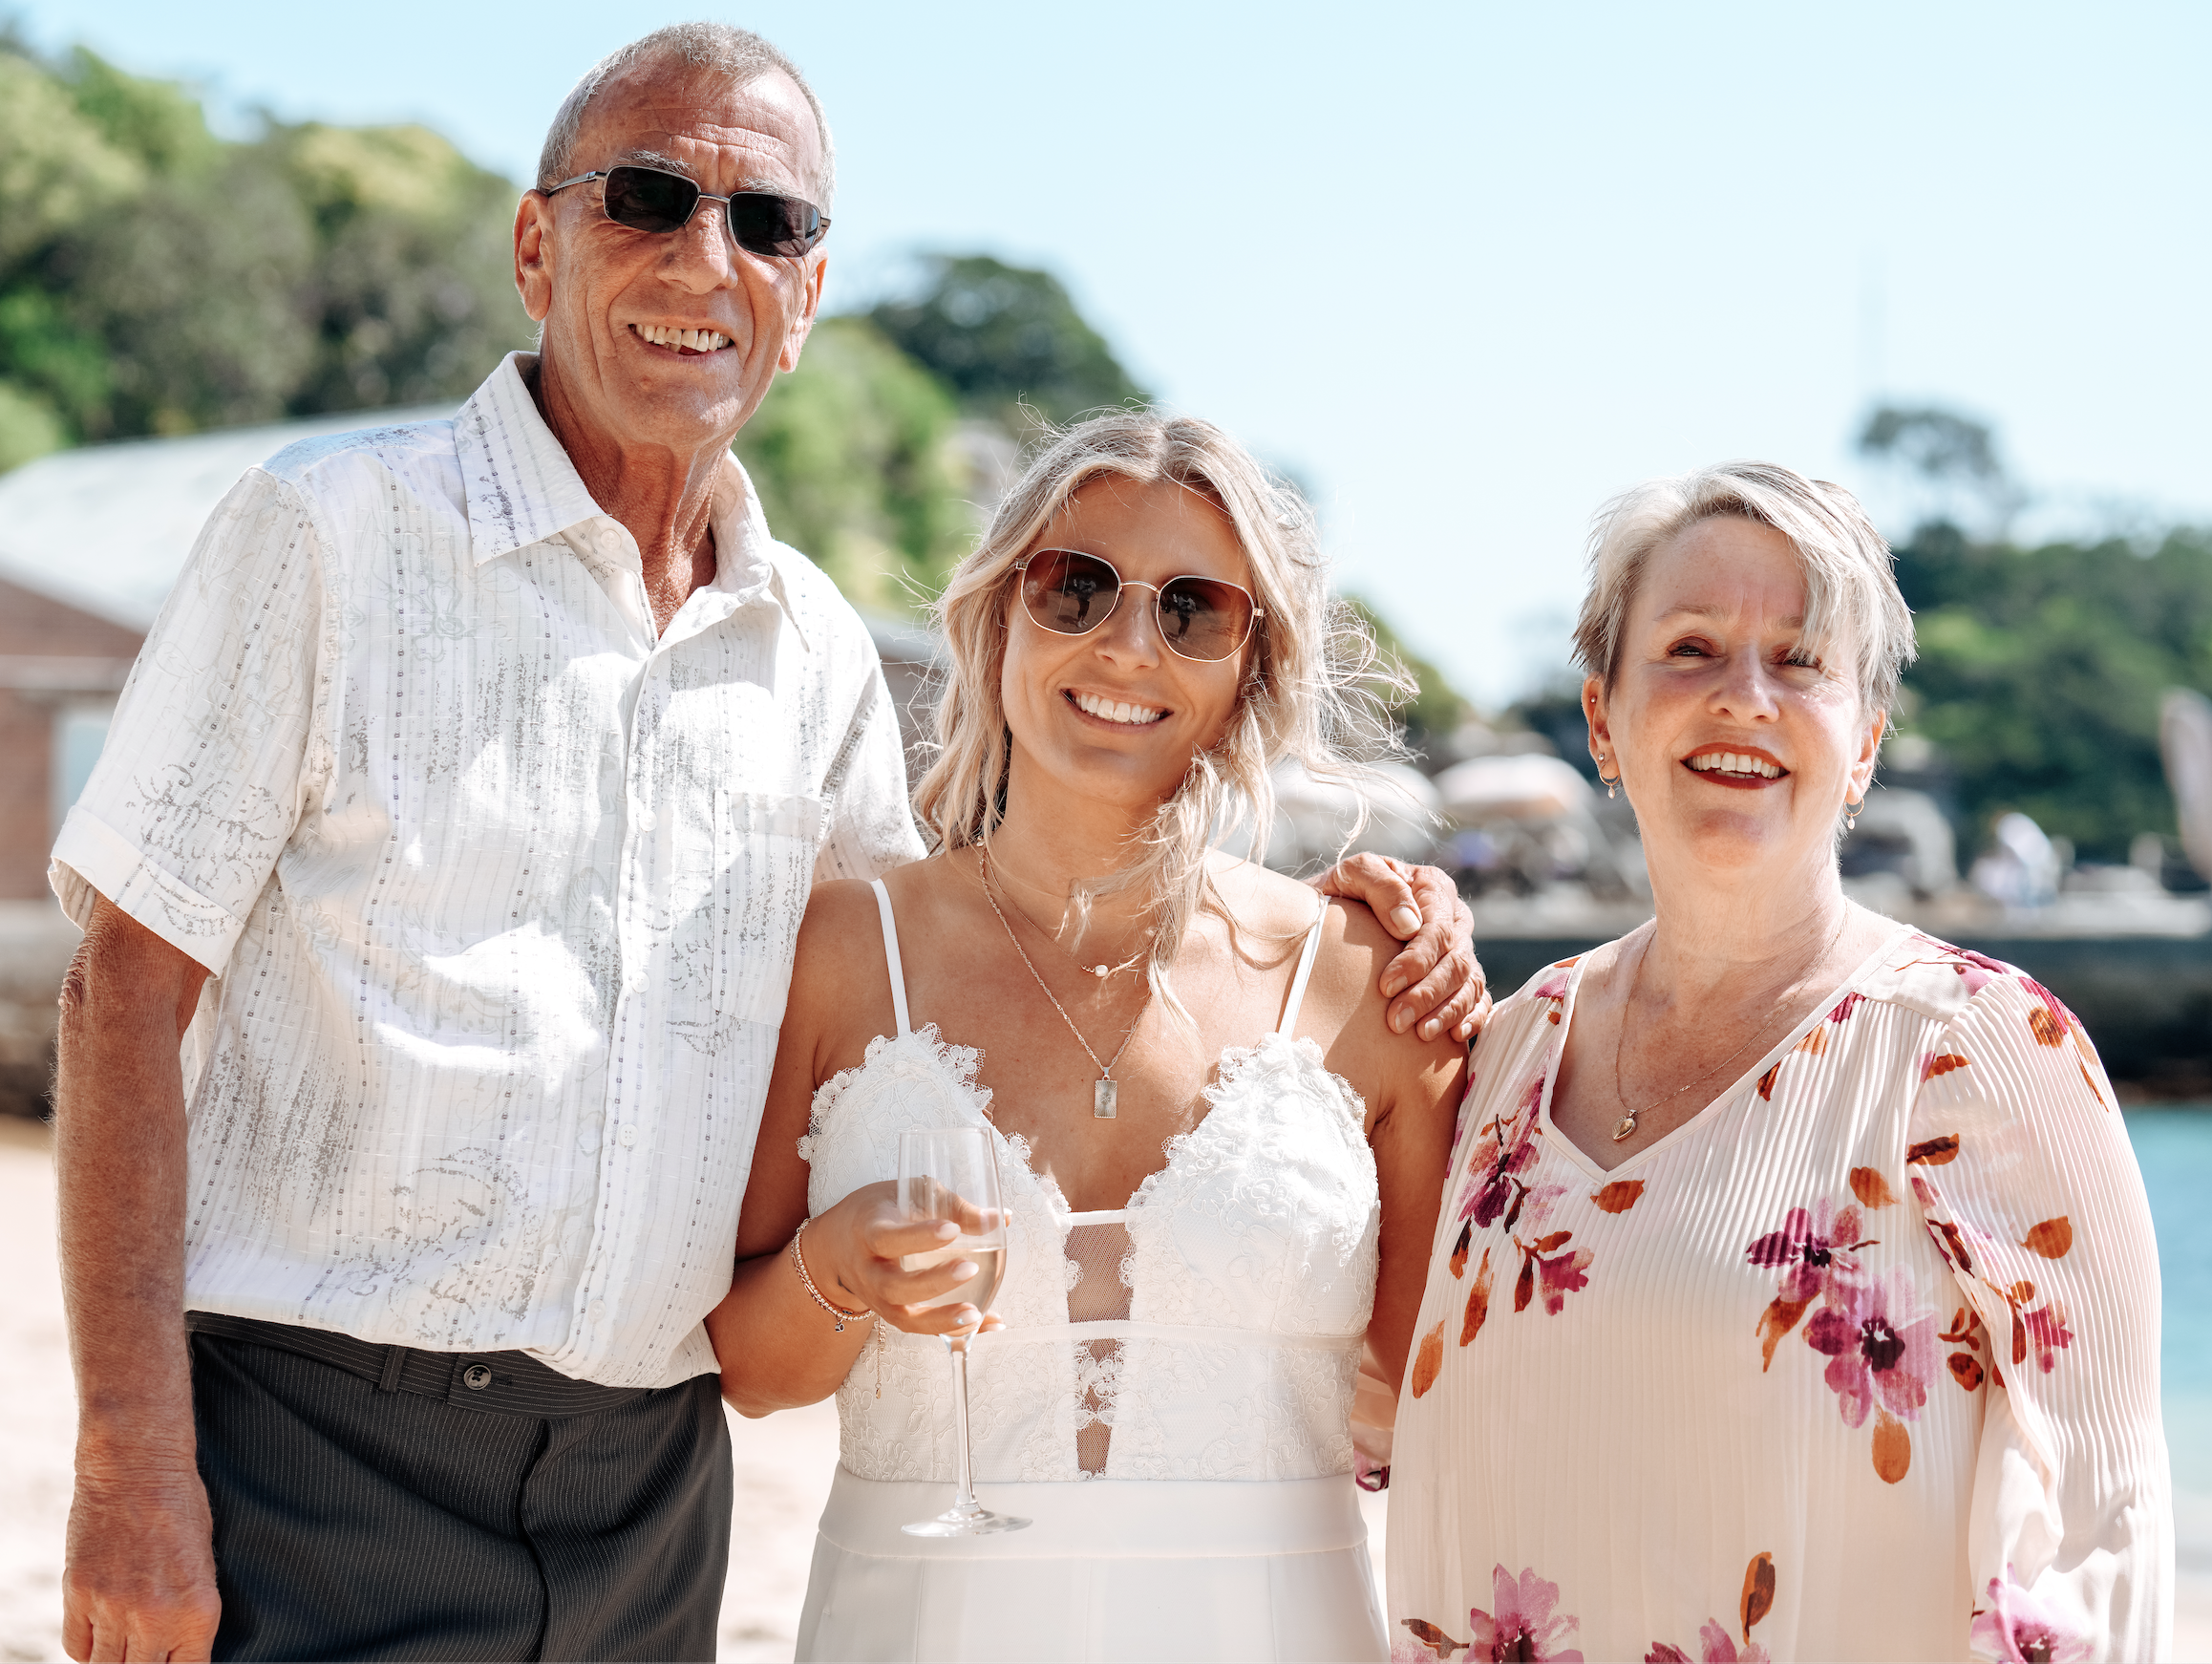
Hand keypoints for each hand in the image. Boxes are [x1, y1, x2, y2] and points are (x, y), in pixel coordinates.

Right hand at [62, 1460, 219, 1661]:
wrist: (137, 1467)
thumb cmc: (182, 1506)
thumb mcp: (205, 1561)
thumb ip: (189, 1610)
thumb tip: (179, 1646)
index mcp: (198, 1610)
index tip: (173, 1661)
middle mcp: (155, 1617)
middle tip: (145, 1653)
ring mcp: (112, 1608)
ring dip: (114, 1660)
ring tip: (124, 1644)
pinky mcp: (79, 1594)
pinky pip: (77, 1646)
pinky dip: (87, 1646)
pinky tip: (100, 1632)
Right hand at [815, 1183, 1007, 1338]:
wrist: (836, 1245)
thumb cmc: (878, 1212)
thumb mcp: (906, 1195)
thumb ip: (950, 1206)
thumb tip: (1000, 1219)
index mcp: (869, 1232)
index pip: (889, 1238)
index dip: (919, 1236)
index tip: (951, 1229)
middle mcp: (869, 1272)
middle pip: (894, 1286)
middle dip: (933, 1282)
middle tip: (969, 1268)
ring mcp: (878, 1299)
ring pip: (904, 1318)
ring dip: (941, 1319)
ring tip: (976, 1314)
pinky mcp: (891, 1315)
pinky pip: (920, 1329)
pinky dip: (954, 1331)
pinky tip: (988, 1323)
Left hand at [1315, 854, 1489, 1041]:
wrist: (1331, 914)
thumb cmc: (1340, 892)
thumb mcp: (1351, 875)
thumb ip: (1380, 886)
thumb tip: (1409, 925)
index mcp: (1432, 888)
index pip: (1436, 931)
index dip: (1416, 962)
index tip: (1385, 986)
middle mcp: (1453, 917)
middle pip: (1455, 961)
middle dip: (1428, 994)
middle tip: (1396, 1021)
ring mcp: (1460, 947)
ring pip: (1469, 983)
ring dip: (1447, 1012)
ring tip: (1420, 1034)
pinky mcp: (1460, 974)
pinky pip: (1479, 998)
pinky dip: (1472, 1017)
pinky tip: (1454, 1035)